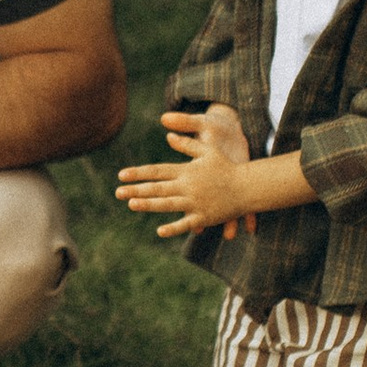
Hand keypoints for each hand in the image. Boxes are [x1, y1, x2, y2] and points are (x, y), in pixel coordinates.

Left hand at [116, 104, 253, 241]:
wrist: (249, 186)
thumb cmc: (228, 167)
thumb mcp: (208, 150)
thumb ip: (187, 143)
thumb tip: (167, 135)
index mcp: (187, 170)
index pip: (158, 171)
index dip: (139, 173)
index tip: (121, 174)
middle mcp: (188, 186)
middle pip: (158, 188)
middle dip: (136, 189)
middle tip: (117, 192)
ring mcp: (196, 202)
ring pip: (168, 204)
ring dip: (149, 205)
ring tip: (131, 204)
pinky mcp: (205, 216)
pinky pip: (186, 223)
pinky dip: (174, 228)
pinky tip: (159, 231)